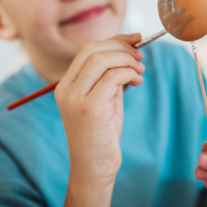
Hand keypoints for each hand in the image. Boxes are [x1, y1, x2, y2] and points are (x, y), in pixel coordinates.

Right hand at [55, 33, 144, 187]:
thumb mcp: (106, 98)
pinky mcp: (89, 108)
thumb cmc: (102, 134)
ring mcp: (75, 98)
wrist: (95, 167)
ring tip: (140, 70)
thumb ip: (111, 76)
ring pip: (102, 60)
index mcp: (66, 85)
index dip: (114, 41)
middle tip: (140, 56)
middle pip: (93, 50)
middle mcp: (66, 89)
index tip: (134, 40)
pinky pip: (112, 77)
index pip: (88, 50)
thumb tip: (130, 49)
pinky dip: (129, 73)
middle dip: (121, 47)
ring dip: (127, 60)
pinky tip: (137, 81)